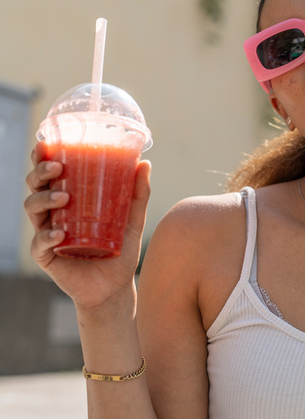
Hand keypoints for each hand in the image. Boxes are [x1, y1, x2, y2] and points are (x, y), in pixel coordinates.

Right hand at [24, 141, 151, 309]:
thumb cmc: (120, 249)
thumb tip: (145, 163)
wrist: (116, 287)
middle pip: (35, 186)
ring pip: (32, 209)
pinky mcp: (47, 256)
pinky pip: (39, 243)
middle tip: (57, 166)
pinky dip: (47, 236)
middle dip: (40, 172)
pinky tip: (59, 234)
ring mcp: (47, 234)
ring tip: (64, 197)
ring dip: (44, 199)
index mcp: (69, 200)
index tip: (46, 144)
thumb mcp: (133, 219)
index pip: (50, 175)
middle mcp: (54, 214)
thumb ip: (138, 194)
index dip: (42, 158)